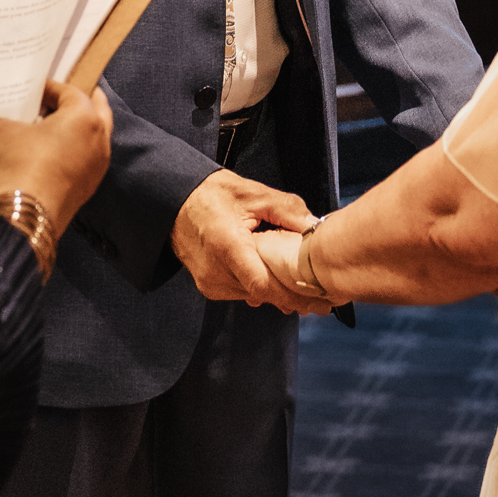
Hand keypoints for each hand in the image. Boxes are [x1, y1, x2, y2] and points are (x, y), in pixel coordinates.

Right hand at [0, 82, 111, 233]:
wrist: (28, 214)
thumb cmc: (21, 163)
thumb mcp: (4, 131)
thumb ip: (8, 120)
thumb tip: (5, 125)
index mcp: (85, 115)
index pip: (70, 91)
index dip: (50, 88)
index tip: (36, 88)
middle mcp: (100, 138)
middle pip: (95, 109)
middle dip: (79, 102)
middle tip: (61, 99)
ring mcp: (99, 164)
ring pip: (93, 136)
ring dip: (78, 129)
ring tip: (53, 127)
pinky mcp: (90, 186)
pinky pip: (85, 158)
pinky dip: (74, 151)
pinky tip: (53, 153)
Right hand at [171, 170, 325, 313]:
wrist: (174, 202)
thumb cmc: (212, 194)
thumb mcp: (253, 194)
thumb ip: (287, 210)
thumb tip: (316, 227)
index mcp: (227, 245)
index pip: (262, 284)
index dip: (291, 294)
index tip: (316, 298)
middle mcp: (215, 270)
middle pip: (262, 293)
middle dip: (292, 297)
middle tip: (323, 302)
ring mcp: (209, 282)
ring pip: (253, 295)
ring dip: (277, 293)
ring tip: (305, 293)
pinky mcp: (208, 286)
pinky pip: (241, 292)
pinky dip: (260, 289)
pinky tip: (277, 284)